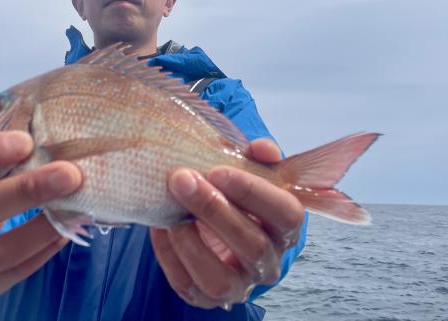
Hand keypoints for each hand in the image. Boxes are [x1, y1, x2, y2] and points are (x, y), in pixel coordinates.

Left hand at [150, 138, 303, 309]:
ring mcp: (239, 286)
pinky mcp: (207, 297)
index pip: (286, 214)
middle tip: (181, 179)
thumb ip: (259, 156)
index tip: (216, 169)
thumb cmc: (235, 194)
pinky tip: (160, 228)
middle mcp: (268, 263)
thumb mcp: (249, 171)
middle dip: (212, 209)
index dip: (253, 191)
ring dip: (191, 243)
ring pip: (221, 280)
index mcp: (285, 229)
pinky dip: (169, 256)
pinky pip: (188, 285)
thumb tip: (262, 149)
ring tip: (171, 214)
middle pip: (251, 244)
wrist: (215, 224)